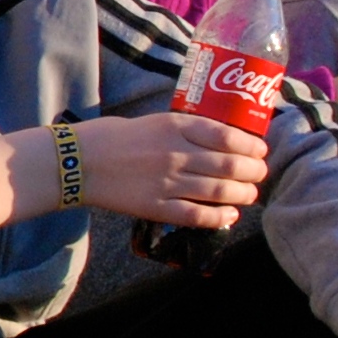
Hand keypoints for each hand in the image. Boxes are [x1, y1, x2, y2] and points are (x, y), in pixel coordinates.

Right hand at [72, 113, 265, 226]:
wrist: (78, 161)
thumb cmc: (112, 137)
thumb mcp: (152, 121)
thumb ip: (183, 130)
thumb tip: (216, 141)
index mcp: (175, 125)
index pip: (227, 136)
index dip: (251, 146)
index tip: (260, 151)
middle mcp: (176, 152)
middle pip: (230, 165)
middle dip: (254, 172)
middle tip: (260, 174)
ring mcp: (167, 181)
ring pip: (219, 190)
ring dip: (243, 194)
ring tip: (250, 195)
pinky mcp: (156, 207)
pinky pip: (197, 215)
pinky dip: (219, 217)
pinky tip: (229, 215)